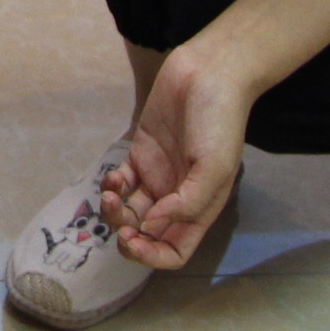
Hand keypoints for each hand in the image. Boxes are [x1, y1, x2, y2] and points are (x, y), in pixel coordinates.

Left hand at [102, 46, 251, 269]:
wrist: (208, 73)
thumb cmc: (218, 121)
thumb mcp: (215, 167)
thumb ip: (187, 204)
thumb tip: (151, 227)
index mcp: (200, 208)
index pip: (175, 251)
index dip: (152, 256)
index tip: (134, 241)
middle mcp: (177, 197)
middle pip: (147, 234)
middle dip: (128, 235)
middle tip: (118, 221)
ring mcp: (157, 175)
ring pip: (129, 211)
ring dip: (114, 211)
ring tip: (111, 194)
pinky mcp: (141, 153)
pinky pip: (121, 182)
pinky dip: (111, 186)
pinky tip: (112, 178)